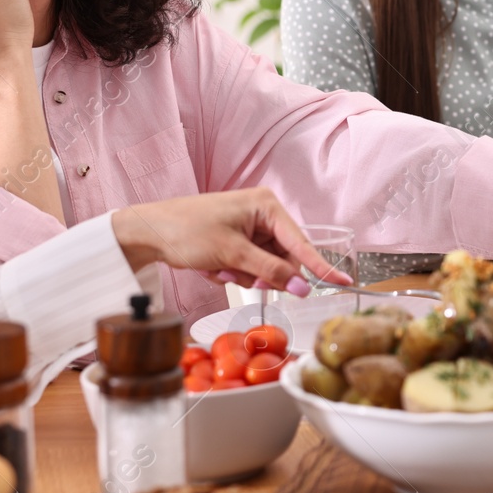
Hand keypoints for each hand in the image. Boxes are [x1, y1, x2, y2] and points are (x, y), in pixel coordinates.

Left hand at [111, 187, 353, 294]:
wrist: (148, 231)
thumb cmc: (187, 231)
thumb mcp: (232, 254)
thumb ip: (271, 271)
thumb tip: (303, 287)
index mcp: (266, 206)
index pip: (301, 242)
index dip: (321, 266)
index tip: (343, 282)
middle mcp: (262, 214)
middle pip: (284, 259)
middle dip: (260, 273)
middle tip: (236, 272)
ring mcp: (250, 228)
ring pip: (265, 268)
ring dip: (242, 275)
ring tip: (216, 266)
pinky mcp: (238, 241)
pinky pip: (249, 268)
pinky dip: (232, 272)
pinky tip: (211, 266)